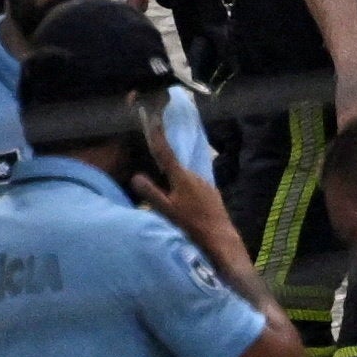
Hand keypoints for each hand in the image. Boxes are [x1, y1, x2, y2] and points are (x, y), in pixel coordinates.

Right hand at [125, 138, 242, 259]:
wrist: (220, 238)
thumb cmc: (191, 225)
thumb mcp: (166, 211)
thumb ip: (151, 193)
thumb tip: (136, 176)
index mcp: (182, 178)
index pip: (166, 153)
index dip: (158, 136)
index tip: (153, 118)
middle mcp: (196, 177)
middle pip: (174, 168)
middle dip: (163, 164)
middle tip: (152, 162)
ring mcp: (206, 185)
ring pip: (184, 179)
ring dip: (174, 182)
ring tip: (165, 191)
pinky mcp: (212, 195)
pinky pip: (194, 188)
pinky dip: (184, 191)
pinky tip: (182, 203)